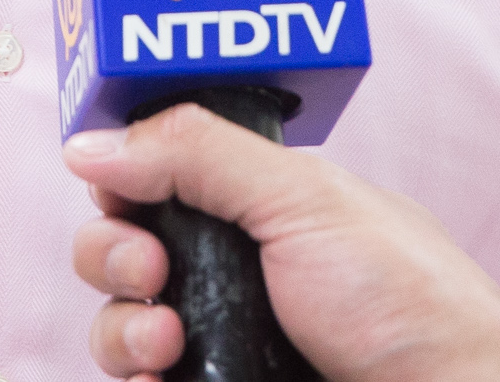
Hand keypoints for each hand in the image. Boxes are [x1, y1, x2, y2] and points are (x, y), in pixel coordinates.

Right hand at [63, 103, 499, 381]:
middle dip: (112, 255)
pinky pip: (143, 380)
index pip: (152, 177)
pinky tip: (159, 375)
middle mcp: (231, 269)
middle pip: (119, 250)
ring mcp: (223, 338)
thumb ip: (197, 155)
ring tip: (168, 342)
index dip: (121, 183)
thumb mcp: (302, 199)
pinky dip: (134, 376)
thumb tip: (92, 141)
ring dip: (121, 327)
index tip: (121, 194)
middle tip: (151, 270)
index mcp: (254, 203)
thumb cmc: (407, 301)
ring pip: (120, 326)